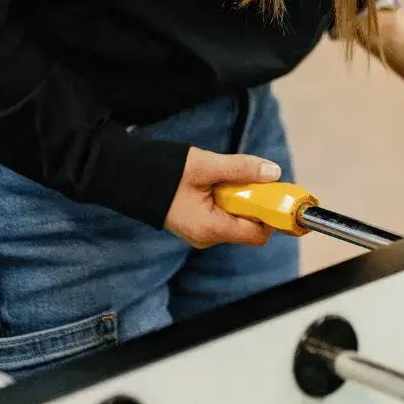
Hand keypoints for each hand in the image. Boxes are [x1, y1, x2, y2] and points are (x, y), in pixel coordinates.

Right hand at [164, 148, 282, 248]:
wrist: (130, 175)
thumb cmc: (165, 172)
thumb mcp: (207, 165)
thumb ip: (242, 169)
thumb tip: (273, 172)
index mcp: (210, 229)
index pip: (257, 234)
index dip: (270, 214)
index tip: (273, 191)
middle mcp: (207, 237)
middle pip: (248, 226)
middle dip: (254, 202)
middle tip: (248, 178)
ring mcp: (201, 233)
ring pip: (236, 218)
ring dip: (240, 198)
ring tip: (223, 177)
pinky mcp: (196, 224)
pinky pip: (223, 215)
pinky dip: (228, 199)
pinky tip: (215, 183)